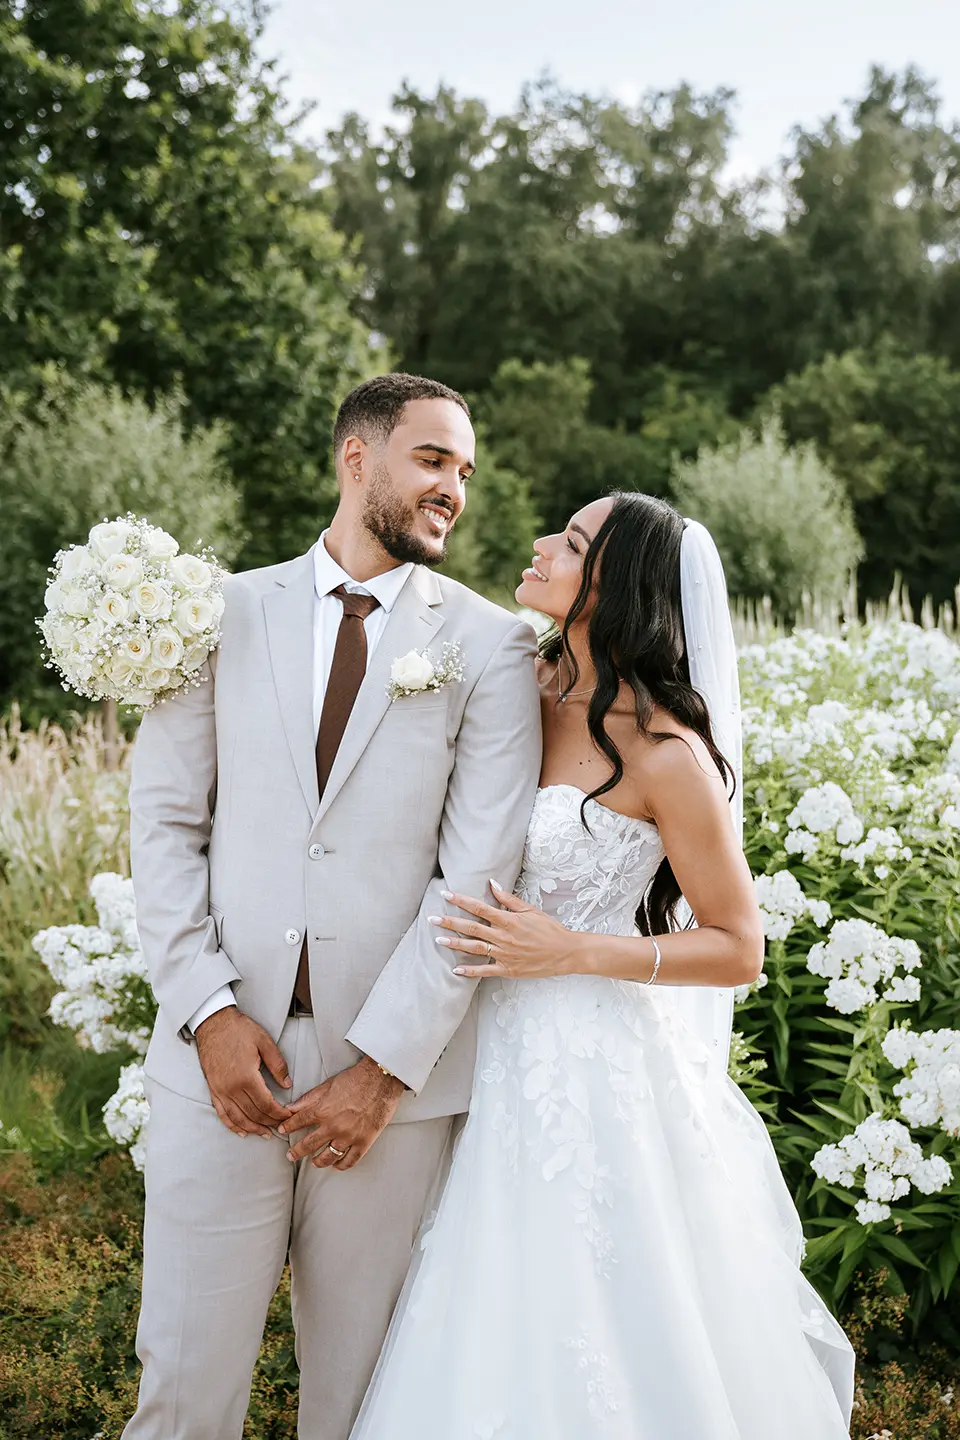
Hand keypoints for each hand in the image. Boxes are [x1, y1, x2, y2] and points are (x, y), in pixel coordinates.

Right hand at [195, 1007, 293, 1136]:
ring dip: (253, 1128)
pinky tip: (242, 1131)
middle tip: (281, 1127)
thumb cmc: (239, 1029)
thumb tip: (287, 1085)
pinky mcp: (213, 1089)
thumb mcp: (264, 1042)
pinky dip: (232, 1125)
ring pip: (238, 1118)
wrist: (213, 1022)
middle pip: (254, 1114)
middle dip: (269, 1123)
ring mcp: (220, 1090)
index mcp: (246, 1077)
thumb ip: (278, 1065)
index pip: (266, 1104)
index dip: (279, 1114)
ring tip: (265, 1134)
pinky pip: (222, 1113)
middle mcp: (231, 1088)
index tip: (288, 1116)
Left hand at [278, 1057, 404, 1169]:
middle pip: (309, 1145)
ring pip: (328, 1157)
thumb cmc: (356, 1079)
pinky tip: (336, 1165)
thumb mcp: (328, 1084)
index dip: (288, 1127)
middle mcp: (333, 1126)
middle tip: (291, 1155)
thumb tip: (291, 1108)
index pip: (298, 1122)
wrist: (382, 1079)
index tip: (282, 1130)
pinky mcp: (364, 1141)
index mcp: (323, 1110)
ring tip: (314, 1162)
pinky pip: (349, 1161)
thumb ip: (309, 1098)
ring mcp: (349, 1136)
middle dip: (296, 1152)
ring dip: (318, 1161)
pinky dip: (341, 1165)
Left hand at [430, 880, 586, 979]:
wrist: (566, 952)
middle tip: (432, 918)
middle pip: (472, 928)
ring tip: (438, 940)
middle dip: (450, 922)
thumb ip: (509, 899)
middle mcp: (504, 937)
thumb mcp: (531, 910)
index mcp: (509, 920)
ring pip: (475, 948)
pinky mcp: (508, 969)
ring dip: (455, 944)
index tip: (446, 894)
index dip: (461, 900)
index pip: (480, 907)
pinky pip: (486, 971)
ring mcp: (505, 954)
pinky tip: (456, 970)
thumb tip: (492, 885)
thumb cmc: (549, 929)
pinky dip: (471, 971)